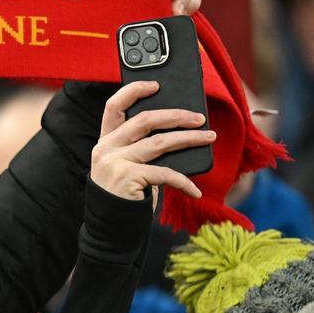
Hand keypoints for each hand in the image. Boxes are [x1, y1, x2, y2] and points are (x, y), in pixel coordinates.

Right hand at [90, 81, 214, 200]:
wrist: (110, 228)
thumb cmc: (125, 196)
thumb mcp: (126, 167)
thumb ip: (140, 149)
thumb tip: (178, 132)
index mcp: (105, 142)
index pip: (113, 107)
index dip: (133, 91)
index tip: (156, 84)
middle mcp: (106, 149)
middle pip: (144, 120)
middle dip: (176, 116)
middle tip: (199, 118)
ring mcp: (115, 163)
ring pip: (159, 143)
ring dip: (189, 138)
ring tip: (208, 137)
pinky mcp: (127, 179)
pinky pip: (164, 174)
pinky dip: (184, 182)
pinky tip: (195, 190)